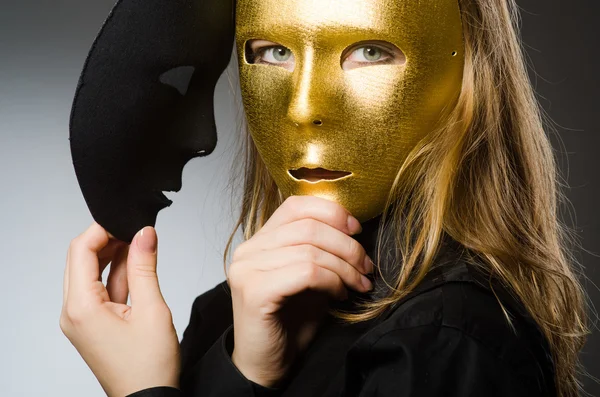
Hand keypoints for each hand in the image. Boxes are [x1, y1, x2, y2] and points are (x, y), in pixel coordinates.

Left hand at [60, 222, 180, 396]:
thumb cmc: (149, 365)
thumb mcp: (152, 308)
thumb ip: (145, 266)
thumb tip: (145, 233)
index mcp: (81, 307)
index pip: (80, 251)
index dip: (102, 229)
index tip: (127, 220)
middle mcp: (73, 312)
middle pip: (81, 260)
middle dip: (108, 240)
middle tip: (137, 232)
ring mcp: (80, 319)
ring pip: (91, 273)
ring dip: (114, 258)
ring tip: (142, 249)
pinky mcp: (92, 324)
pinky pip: (99, 290)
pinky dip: (117, 276)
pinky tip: (137, 268)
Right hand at [228, 196, 373, 387]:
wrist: (267, 364)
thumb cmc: (289, 322)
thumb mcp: (310, 277)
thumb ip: (320, 250)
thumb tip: (353, 229)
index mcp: (259, 241)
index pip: (296, 206)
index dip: (331, 213)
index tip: (357, 230)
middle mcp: (248, 251)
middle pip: (308, 227)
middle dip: (346, 245)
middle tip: (366, 266)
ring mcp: (247, 270)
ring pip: (310, 250)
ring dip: (344, 267)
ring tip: (357, 284)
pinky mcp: (255, 292)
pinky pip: (307, 273)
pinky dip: (331, 281)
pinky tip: (339, 295)